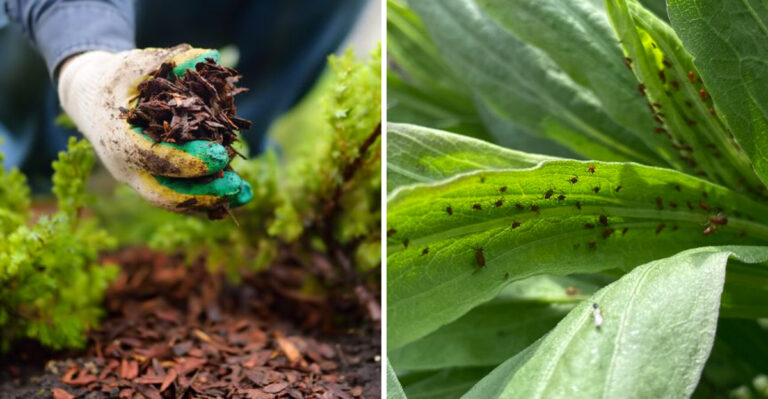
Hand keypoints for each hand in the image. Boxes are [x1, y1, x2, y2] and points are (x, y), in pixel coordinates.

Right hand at [57, 44, 251, 211]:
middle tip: (236, 186)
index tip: (221, 155)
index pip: (153, 157)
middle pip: (163, 193)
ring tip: (245, 194)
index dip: (189, 160)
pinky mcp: (150, 183)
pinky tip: (239, 197)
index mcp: (118, 137)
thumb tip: (211, 57)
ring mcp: (137, 179)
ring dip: (210, 201)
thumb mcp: (136, 63)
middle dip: (201, 193)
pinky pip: (179, 198)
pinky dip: (208, 200)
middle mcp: (125, 166)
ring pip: (173, 201)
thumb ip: (171, 60)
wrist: (89, 99)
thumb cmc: (116, 78)